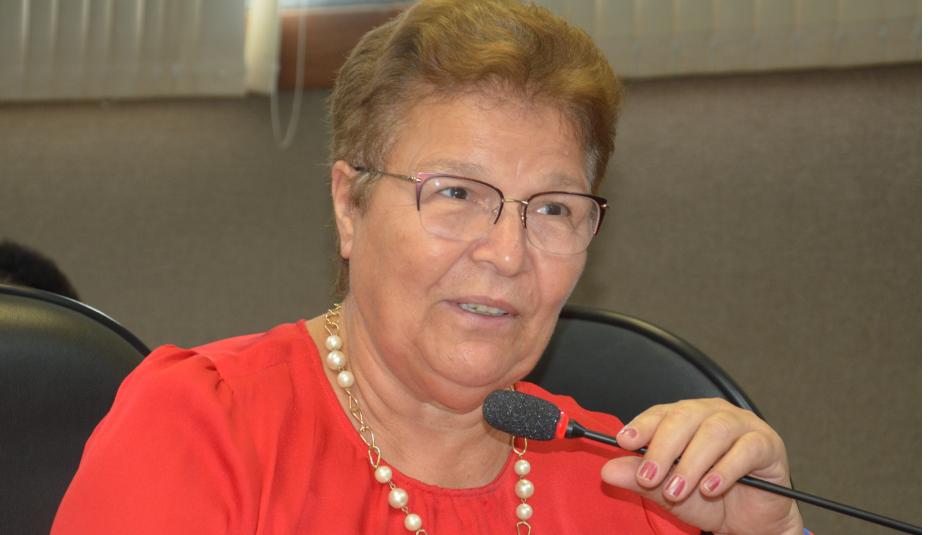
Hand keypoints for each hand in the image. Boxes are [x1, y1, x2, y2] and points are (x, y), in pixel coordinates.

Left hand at [600, 398, 803, 534]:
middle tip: (649, 477)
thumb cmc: (709, 497)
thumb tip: (608, 470)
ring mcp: (743, 425)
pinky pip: (746, 450)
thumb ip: (639, 479)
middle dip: (662, 448)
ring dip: (691, 463)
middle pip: (685, 417)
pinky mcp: (766, 444)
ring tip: (676, 490)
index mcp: (687, 417)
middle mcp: (713, 414)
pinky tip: (710, 488)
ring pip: (714, 431)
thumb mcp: (667, 492)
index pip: (661, 413)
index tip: (623, 441)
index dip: (642, 425)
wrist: (749, 521)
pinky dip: (725, 469)